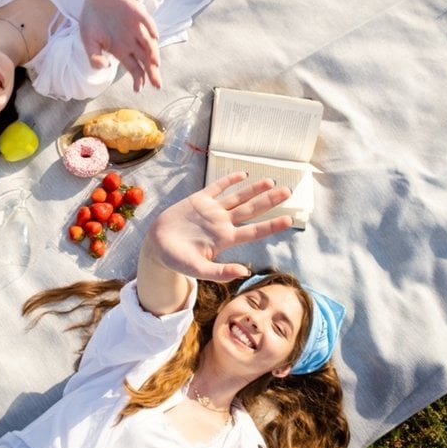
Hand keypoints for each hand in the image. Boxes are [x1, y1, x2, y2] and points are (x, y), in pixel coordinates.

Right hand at [79, 0, 161, 91]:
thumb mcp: (88, 42)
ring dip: (153, 53)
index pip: (134, 68)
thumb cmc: (93, 22)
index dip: (138, 79)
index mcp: (121, 51)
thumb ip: (94, 56)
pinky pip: (146, 21)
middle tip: (157, 85)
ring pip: (148, 43)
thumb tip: (103, 67)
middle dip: (152, 72)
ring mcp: (135, 27)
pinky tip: (155, 36)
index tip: (138, 89)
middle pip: (145, 60)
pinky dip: (150, 27)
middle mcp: (132, 41)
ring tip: (155, 64)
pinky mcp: (136, 12)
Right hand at [144, 173, 292, 282]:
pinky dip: (229, 180)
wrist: (157, 246)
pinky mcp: (198, 200)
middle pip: (251, 210)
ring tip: (271, 181)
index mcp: (225, 239)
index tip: (289, 220)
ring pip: (238, 197)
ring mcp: (211, 210)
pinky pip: (217, 187)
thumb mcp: (198, 270)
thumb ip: (220, 272)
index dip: (271, 225)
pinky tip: (242, 174)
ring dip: (254, 189)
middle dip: (269, 200)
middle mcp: (222, 223)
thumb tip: (245, 273)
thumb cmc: (177, 260)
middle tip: (288, 192)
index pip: (254, 231)